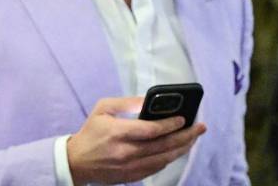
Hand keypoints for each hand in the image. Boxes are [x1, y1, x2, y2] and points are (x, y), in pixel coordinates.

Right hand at [67, 96, 205, 184]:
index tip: (183, 118)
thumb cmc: (90, 132)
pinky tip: (177, 149)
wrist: (77, 161)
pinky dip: (170, 158)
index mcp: (118, 133)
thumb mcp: (102, 109)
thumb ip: (126, 103)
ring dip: (182, 148)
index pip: (151, 130)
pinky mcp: (133, 177)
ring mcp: (131, 167)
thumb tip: (149, 100)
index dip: (170, 124)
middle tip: (200, 127)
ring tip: (193, 138)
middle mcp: (126, 152)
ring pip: (165, 159)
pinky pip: (158, 168)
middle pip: (164, 145)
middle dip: (186, 136)